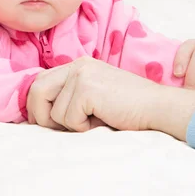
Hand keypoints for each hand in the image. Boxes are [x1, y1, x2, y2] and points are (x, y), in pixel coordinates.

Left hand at [26, 56, 194, 139]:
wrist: (158, 107)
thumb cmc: (128, 110)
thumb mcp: (94, 98)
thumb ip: (70, 99)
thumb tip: (37, 120)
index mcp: (79, 65)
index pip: (41, 82)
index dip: (37, 106)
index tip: (45, 124)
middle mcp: (78, 65)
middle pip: (36, 90)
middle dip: (41, 116)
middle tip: (59, 130)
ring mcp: (82, 74)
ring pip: (53, 111)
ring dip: (70, 125)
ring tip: (95, 121)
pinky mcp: (87, 88)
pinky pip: (68, 118)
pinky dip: (82, 127)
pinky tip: (103, 119)